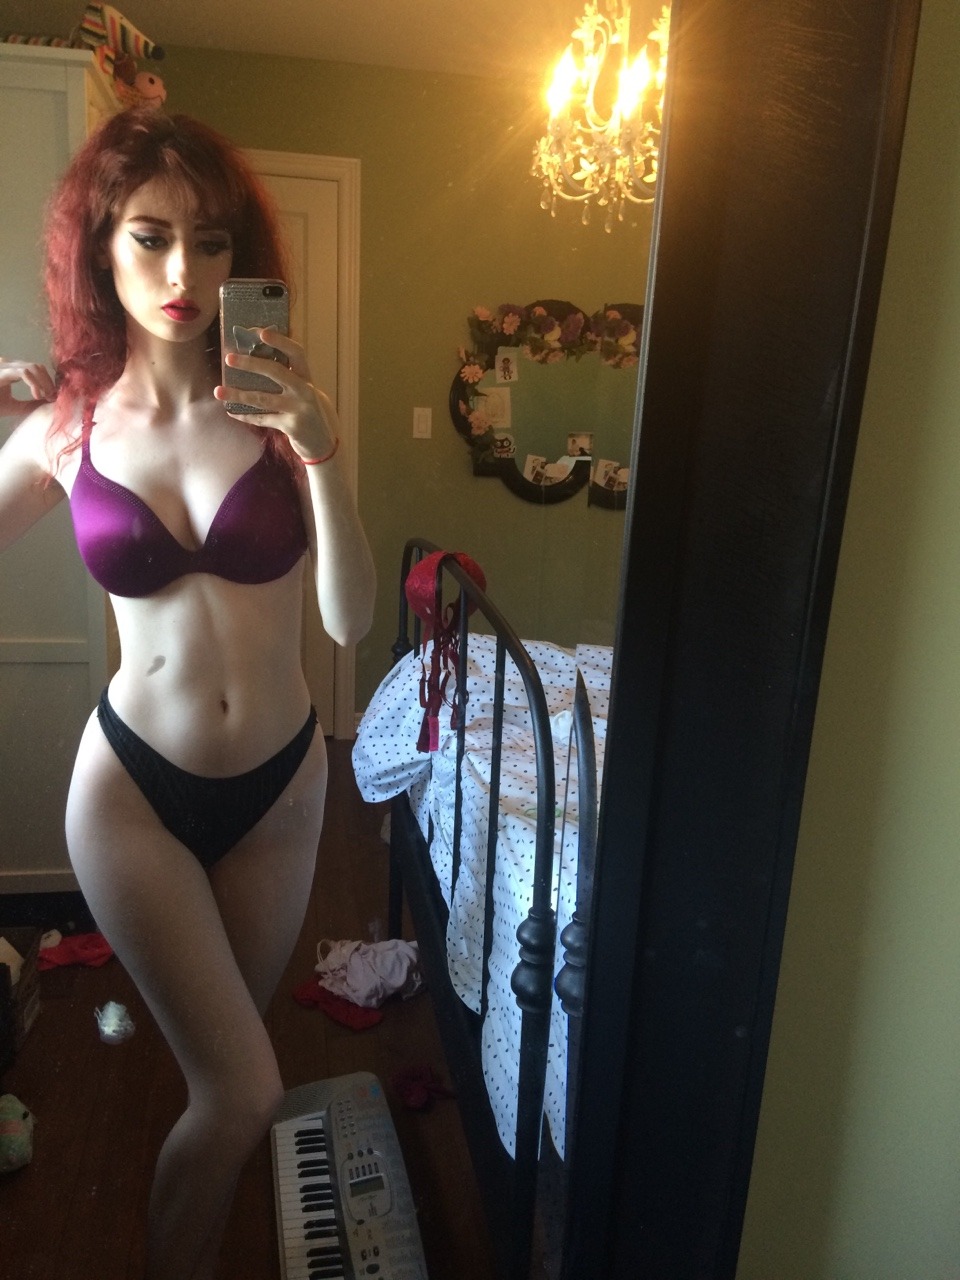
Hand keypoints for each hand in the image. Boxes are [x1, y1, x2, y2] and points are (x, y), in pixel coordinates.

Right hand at [0, 358, 55, 418]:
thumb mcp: (15, 407)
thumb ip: (30, 405)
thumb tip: (48, 404)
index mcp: (13, 372)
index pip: (37, 369)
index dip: (48, 381)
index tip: (53, 397)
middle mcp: (9, 366)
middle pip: (38, 366)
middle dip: (49, 382)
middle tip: (51, 398)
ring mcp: (5, 367)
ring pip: (33, 367)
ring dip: (44, 383)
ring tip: (45, 397)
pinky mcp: (2, 373)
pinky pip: (24, 372)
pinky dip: (35, 383)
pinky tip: (37, 395)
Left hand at [214, 328, 337, 459]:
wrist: (324, 444)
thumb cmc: (311, 413)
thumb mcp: (306, 392)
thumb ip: (290, 378)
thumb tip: (259, 360)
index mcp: (307, 378)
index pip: (296, 353)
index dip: (279, 341)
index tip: (260, 332)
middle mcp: (305, 391)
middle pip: (276, 371)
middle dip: (250, 364)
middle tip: (229, 358)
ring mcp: (298, 409)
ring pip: (263, 398)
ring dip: (238, 394)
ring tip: (219, 391)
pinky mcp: (291, 427)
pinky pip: (263, 419)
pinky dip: (246, 416)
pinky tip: (232, 412)